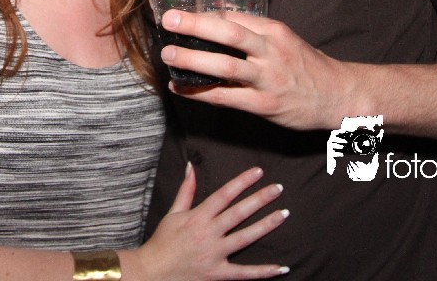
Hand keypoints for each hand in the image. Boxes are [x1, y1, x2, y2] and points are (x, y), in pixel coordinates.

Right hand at [125, 164, 287, 280]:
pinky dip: (263, 271)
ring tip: (283, 214)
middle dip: (260, 199)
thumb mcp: (173, 212)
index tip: (258, 172)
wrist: (153, 271)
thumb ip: (186, 190)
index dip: (242, 182)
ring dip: (266, 225)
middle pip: (239, 213)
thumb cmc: (163, 241)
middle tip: (278, 188)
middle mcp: (208, 233)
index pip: (224, 195)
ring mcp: (215, 254)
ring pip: (245, 237)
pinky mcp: (218, 273)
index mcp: (198, 217)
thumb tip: (191, 166)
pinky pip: (244, 273)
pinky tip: (281, 267)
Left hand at [160, 9, 352, 130]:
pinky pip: (226, 97)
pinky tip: (180, 88)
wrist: (338, 95)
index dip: (203, 14)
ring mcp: (268, 79)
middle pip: (228, 33)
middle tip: (168, 21)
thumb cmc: (306, 65)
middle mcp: (271, 51)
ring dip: (192, 60)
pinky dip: (200, 92)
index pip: (233, 17)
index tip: (179, 13)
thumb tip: (218, 16)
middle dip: (195, 26)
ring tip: (168, 55)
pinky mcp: (265, 104)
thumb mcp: (284, 39)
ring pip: (225, 66)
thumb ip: (253, 30)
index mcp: (274, 31)